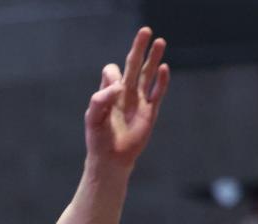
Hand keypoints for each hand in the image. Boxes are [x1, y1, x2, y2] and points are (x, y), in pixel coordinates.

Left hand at [85, 27, 169, 169]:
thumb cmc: (99, 139)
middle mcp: (124, 93)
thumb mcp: (93, 119)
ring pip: (148, 75)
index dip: (114, 74)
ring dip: (153, 59)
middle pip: (133, 65)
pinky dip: (161, 80)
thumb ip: (100, 100)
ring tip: (160, 41)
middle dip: (138, 48)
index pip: (112, 72)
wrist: (111, 158)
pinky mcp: (150, 111)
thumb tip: (118, 85)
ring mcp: (138, 101)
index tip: (114, 87)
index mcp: (108, 93)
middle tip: (145, 31)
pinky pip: (157, 92)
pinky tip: (163, 67)